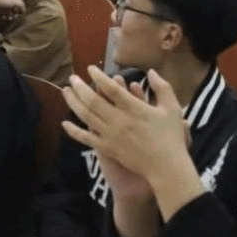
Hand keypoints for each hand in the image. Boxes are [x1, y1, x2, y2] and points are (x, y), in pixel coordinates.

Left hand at [63, 68, 202, 217]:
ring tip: (65, 91)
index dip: (98, 77)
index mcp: (133, 108)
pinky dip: (73, 131)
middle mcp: (118, 120)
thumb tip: (151, 72)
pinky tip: (64, 123)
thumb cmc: (171, 137)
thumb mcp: (172, 108)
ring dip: (73, 102)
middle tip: (72, 78)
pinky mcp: (107, 148)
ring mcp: (110, 134)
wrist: (166, 167)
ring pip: (86, 116)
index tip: (90, 69)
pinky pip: (86, 138)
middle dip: (80, 87)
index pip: (110, 88)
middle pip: (92, 100)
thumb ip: (162, 87)